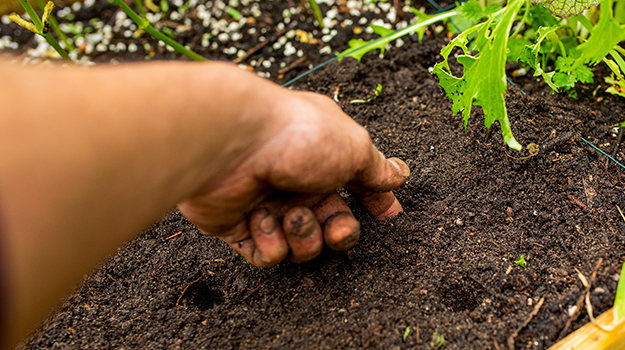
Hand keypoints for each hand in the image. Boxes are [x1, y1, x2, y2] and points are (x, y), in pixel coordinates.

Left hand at [178, 89, 409, 266]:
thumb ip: (376, 168)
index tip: (388, 215)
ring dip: (303, 236)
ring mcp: (266, 204)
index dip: (374, 202)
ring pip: (301, 244)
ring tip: (291, 216)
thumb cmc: (297, 137)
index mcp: (323, 158)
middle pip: (331, 223)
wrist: (233, 143)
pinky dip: (269, 243)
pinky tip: (261, 220)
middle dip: (340, 233)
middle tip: (336, 230)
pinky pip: (265, 254)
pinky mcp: (237, 226)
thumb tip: (400, 173)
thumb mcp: (353, 147)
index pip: (355, 185)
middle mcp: (296, 181)